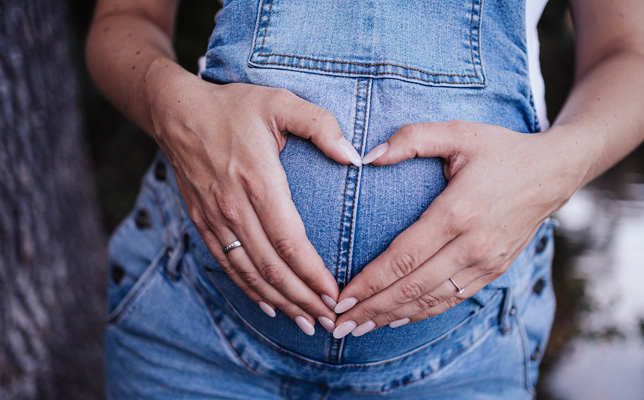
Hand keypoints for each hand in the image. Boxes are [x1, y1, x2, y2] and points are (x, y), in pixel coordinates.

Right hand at [146, 66, 362, 334]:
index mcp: (259, 181)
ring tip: (305, 323)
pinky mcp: (203, 223)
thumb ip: (321, 126)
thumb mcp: (280, 103)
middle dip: (303, 299)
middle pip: (272, 267)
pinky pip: (229, 265)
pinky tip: (269, 305)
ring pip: (250, 273)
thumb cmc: (234, 106)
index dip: (313, 274)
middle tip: (329, 321)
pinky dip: (249, 290)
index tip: (335, 295)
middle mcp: (235, 207)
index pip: (290, 241)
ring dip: (280, 302)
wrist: (177, 112)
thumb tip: (354, 156)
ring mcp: (216, 219)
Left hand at [331, 120, 578, 337]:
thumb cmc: (501, 150)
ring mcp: (485, 263)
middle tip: (337, 324)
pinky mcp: (494, 271)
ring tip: (357, 329)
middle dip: (371, 309)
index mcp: (457, 212)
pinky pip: (452, 300)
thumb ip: (411, 139)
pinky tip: (396, 319)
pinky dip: (421, 313)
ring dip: (391, 317)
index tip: (340, 297)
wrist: (554, 173)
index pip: (403, 257)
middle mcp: (472, 245)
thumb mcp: (458, 133)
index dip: (369, 282)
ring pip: (430, 300)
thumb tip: (366, 157)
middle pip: (412, 287)